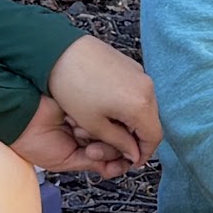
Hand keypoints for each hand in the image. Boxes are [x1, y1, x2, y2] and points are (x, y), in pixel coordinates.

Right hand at [10, 94, 132, 174]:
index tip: (114, 166)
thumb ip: (92, 163)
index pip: (113, 156)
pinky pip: (102, 112)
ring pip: (111, 128)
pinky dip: (92, 120)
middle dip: (106, 150)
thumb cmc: (32, 141)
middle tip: (89, 149)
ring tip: (76, 133)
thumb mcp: (65, 162)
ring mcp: (89, 116)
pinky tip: (75, 122)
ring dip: (96, 134)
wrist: (20, 118)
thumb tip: (116, 167)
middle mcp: (88, 132)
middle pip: (117, 142)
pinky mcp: (87, 102)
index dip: (117, 162)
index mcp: (83, 148)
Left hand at [46, 35, 160, 170]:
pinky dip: (127, 105)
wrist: (58, 51)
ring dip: (130, 122)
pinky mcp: (131, 66)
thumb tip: (133, 153)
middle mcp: (147, 88)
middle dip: (135, 138)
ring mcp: (140, 74)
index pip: (154, 137)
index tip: (132, 162)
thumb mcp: (94, 124)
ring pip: (143, 108)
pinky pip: (137, 92)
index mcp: (140, 105)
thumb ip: (119, 142)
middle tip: (117, 148)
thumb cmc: (72, 87)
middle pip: (150, 122)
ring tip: (108, 127)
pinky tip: (106, 107)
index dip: (144, 154)